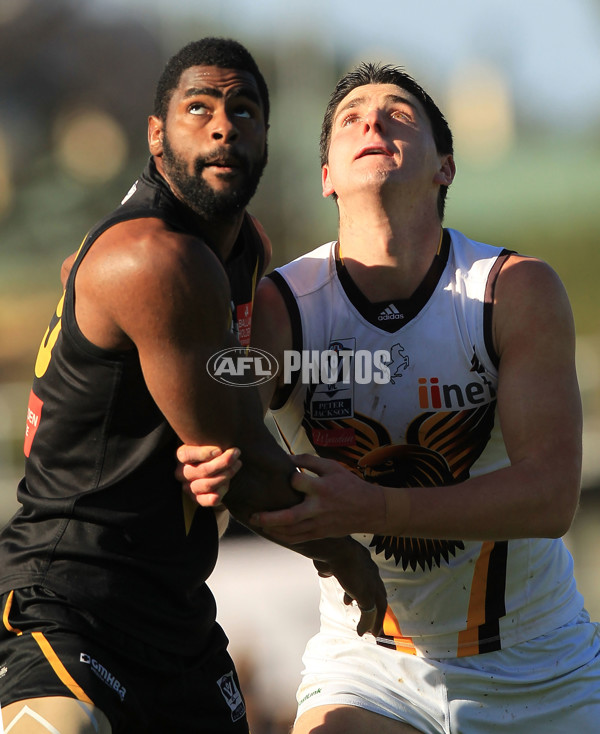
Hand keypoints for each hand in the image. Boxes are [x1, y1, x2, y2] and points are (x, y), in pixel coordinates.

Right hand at [176, 444, 241, 506]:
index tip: (220, 449)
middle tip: (236, 453)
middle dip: (223, 462)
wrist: (217, 468)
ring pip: (206, 485)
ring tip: (238, 464)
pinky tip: (228, 486)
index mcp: (181, 455)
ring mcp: (189, 487)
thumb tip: (223, 433)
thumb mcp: (209, 441)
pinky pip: (206, 500)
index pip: (186, 455)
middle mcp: (182, 472)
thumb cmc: (214, 448)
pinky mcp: (197, 499)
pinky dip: (218, 493)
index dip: (203, 453)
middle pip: (201, 470)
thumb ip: (211, 438)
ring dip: (226, 475)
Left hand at [250, 453, 384, 542]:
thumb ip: (309, 460)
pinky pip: (299, 539)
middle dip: (269, 518)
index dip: (290, 478)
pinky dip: (284, 537)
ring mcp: (319, 524)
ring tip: (258, 523)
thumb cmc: (349, 485)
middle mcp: (319, 508)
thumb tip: (287, 458)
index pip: (297, 482)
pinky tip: (274, 532)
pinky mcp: (321, 534)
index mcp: (322, 488)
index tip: (287, 476)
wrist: (370, 510)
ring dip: (273, 529)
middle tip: (253, 515)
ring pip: (291, 532)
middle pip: (289, 517)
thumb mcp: (333, 467)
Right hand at [315, 539, 386, 636]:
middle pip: (380, 594)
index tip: (355, 600)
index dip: (366, 591)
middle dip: (377, 608)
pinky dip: (366, 624)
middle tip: (373, 620)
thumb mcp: (330, 560)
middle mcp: (372, 574)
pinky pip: (369, 614)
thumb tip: (324, 571)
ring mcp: (372, 585)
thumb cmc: (332, 551)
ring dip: (375, 620)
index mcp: (365, 563)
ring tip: (372, 631)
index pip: (370, 580)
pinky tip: (361, 632)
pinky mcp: (368, 596)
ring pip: (378, 606)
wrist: (337, 550)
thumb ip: (329, 568)